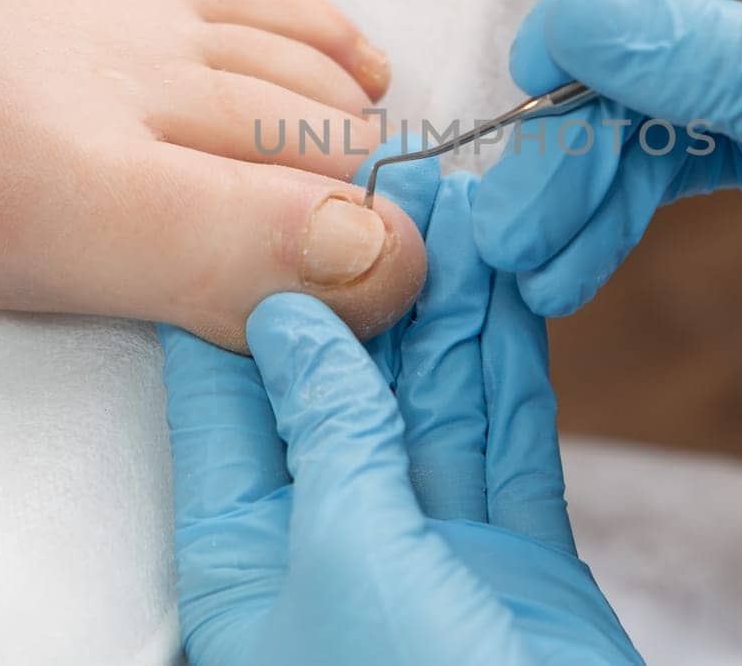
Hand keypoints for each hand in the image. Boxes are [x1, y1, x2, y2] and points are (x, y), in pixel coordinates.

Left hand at [160, 163, 639, 664]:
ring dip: (447, 303)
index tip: (268, 194)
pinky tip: (508, 284)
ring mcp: (430, 541)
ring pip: (434, 395)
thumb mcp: (342, 559)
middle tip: (389, 181)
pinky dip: (510, 358)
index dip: (251, 292)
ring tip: (455, 204)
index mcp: (245, 560)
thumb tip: (290, 320)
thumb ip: (327, 432)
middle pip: (344, 381)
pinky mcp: (514, 548)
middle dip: (369, 279)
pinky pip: (508, 433)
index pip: (228, 399)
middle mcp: (331, 539)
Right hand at [472, 0, 741, 590]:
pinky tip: (582, 257)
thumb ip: (710, 60)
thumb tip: (572, 18)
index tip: (569, 61)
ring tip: (535, 256)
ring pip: (654, 85)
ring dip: (589, 167)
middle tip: (519, 204)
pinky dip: (629, 196)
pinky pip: (680, 145)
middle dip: (582, 102)